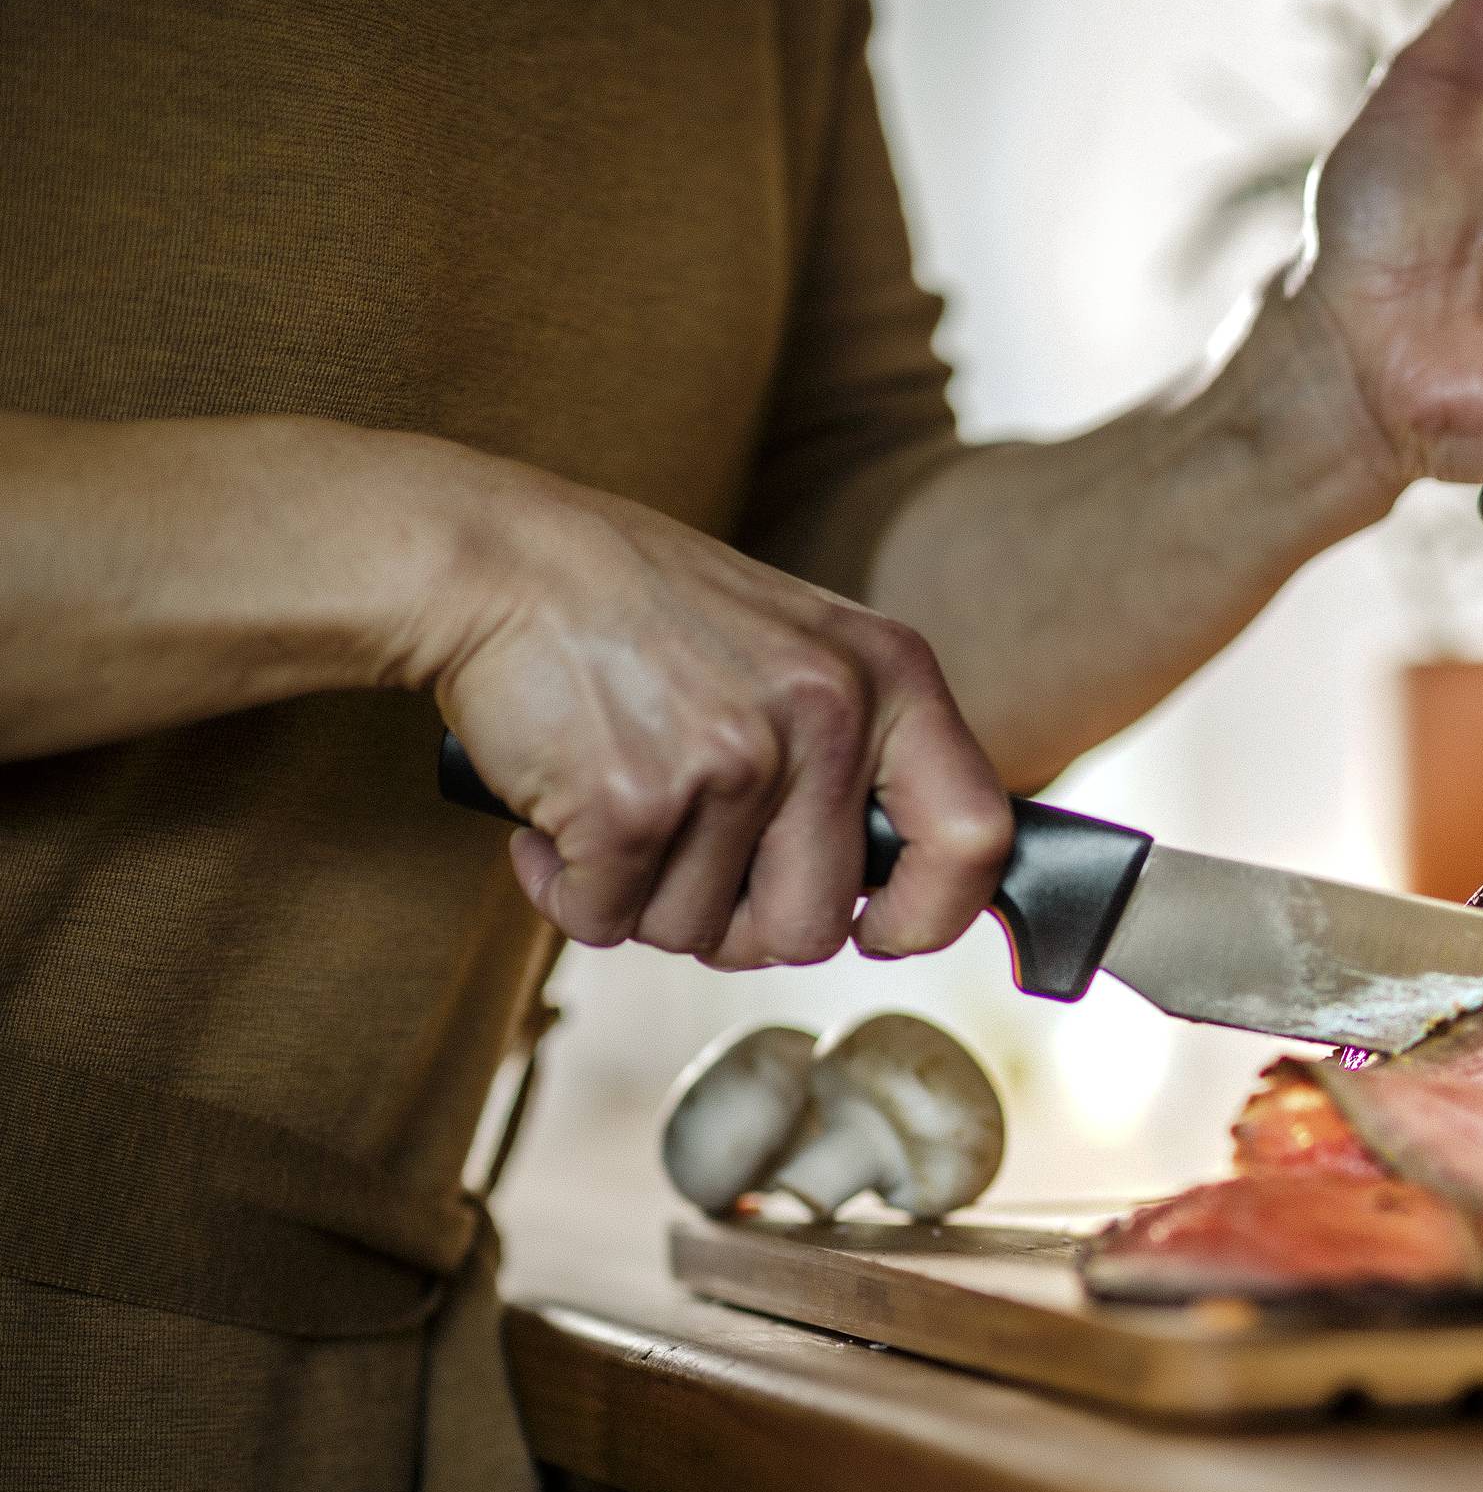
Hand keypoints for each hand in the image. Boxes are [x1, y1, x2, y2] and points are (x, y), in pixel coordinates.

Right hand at [415, 443, 1011, 966]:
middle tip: (687, 861)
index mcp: (890, 676)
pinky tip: (554, 822)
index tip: (881, 930)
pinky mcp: (632, 803)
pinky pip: (608, 921)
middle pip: (813, 929)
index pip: (977, 839)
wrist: (497, 557)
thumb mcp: (800, 647)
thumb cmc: (645, 615)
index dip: (931, 916)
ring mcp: (733, 761)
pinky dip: (569, 893)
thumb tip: (897, 892)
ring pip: (699, 933)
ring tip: (617, 807)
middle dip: (738, 926)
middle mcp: (828, 717)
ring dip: (643, 900)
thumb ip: (860, 752)